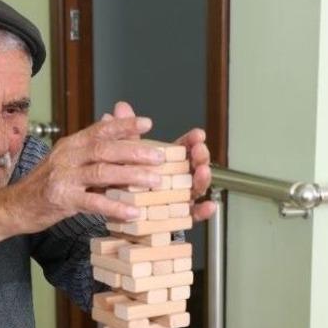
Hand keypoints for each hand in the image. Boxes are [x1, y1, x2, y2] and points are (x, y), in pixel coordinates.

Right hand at [0, 106, 166, 256]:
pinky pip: (93, 202)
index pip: (100, 129)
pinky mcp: (61, 199)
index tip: (148, 123)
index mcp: (71, 144)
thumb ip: (93, 146)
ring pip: (102, 172)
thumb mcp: (69, 160)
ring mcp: (63, 177)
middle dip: (135, 151)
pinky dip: (115, 207)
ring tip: (155, 181)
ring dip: (131, 176)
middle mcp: (67, 156)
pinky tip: (133, 212)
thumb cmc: (48, 184)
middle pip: (105, 149)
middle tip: (160, 156)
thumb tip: (114, 120)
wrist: (15, 206)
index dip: (124, 125)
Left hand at [111, 102, 213, 221]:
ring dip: (202, 179)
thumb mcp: (123, 158)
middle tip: (200, 150)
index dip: (192, 141)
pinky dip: (203, 212)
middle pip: (193, 166)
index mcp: (166, 164)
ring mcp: (178, 199)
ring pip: (196, 189)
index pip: (183, 149)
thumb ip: (125, 135)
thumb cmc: (125, 185)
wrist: (119, 216)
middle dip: (200, 157)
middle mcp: (176, 181)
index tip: (198, 134)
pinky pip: (192, 216)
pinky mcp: (177, 218)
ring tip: (202, 171)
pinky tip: (209, 206)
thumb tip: (119, 109)